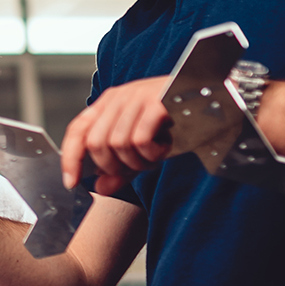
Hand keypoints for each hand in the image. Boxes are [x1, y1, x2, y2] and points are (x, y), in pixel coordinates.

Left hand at [60, 75, 173, 195]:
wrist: (213, 100)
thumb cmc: (176, 122)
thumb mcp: (142, 148)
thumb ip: (120, 168)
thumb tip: (99, 188)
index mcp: (109, 104)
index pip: (77, 131)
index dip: (70, 159)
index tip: (71, 183)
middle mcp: (119, 98)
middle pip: (95, 144)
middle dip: (114, 166)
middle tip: (137, 166)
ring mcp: (136, 98)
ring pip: (118, 145)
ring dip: (138, 162)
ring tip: (155, 155)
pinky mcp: (156, 103)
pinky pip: (140, 141)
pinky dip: (151, 154)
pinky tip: (164, 147)